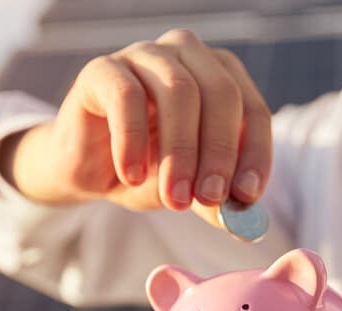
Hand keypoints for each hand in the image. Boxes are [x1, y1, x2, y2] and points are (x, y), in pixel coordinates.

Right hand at [0, 29, 271, 223]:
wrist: (86, 167)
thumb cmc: (145, 170)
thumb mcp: (187, 191)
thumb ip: (213, 200)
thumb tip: (242, 224)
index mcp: (221, 77)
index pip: (253, 110)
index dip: (255, 153)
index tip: (248, 195)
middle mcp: (188, 55)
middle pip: (220, 94)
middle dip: (220, 152)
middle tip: (211, 198)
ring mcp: (145, 55)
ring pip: (178, 92)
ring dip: (180, 151)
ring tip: (174, 198)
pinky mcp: (103, 69)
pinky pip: (125, 96)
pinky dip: (132, 140)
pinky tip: (131, 176)